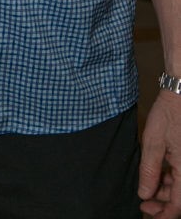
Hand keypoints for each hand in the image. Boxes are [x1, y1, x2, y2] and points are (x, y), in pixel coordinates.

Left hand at [139, 91, 180, 217]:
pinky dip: (172, 178)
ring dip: (167, 190)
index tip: (147, 214)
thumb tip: (144, 194)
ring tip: (149, 186)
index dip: (163, 214)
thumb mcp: (154, 142)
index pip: (179, 205)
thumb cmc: (170, 113)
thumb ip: (149, 170)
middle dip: (163, 203)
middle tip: (144, 202)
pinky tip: (159, 174)